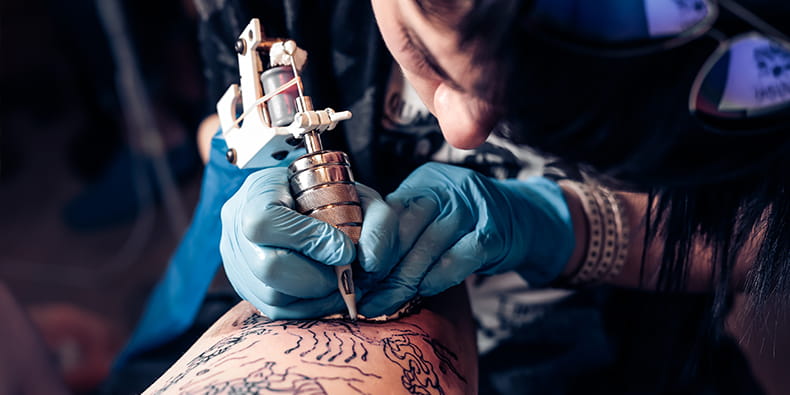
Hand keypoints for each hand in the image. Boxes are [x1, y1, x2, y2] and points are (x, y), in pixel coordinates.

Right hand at [220, 167, 398, 319]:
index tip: (344, 248)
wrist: (297, 197)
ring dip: (317, 295)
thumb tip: (360, 260)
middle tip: (344, 272)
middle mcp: (236, 232)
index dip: (309, 240)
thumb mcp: (356, 192)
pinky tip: (328, 291)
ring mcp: (237, 264)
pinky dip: (309, 306)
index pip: (266, 223)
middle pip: (269, 269)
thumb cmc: (327, 191)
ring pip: (273, 297)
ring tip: (340, 282)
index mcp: (255, 194)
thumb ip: (372, 220)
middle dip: (317, 276)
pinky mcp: (246, 288)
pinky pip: (276, 310)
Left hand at [359, 162, 574, 315]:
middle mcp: (448, 188)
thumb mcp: (433, 213)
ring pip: (428, 248)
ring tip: (384, 303)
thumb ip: (400, 231)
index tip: (356, 269)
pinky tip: (422, 292)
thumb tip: (359, 269)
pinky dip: (436, 279)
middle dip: (382, 270)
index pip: (389, 209)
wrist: (524, 219)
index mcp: (425, 181)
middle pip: (406, 231)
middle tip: (364, 296)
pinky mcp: (495, 233)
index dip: (371, 241)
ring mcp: (473, 208)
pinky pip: (458, 259)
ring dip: (404, 282)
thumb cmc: (466, 224)